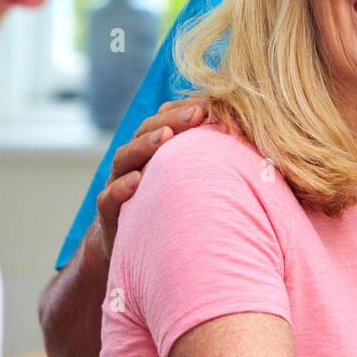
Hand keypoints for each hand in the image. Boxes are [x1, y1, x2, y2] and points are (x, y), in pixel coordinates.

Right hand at [83, 99, 207, 268]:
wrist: (135, 253)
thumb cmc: (173, 211)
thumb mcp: (190, 185)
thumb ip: (209, 163)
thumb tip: (248, 144)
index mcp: (153, 152)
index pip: (164, 122)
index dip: (184, 110)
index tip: (210, 104)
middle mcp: (134, 164)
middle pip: (145, 133)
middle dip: (171, 120)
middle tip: (195, 114)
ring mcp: (118, 186)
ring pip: (125, 159)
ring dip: (144, 146)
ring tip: (166, 136)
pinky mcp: (110, 214)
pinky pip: (109, 198)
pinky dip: (121, 188)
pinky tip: (137, 181)